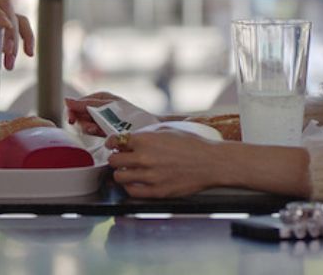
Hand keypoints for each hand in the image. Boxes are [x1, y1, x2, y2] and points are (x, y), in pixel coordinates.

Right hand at [64, 92, 134, 135]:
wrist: (146, 128)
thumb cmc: (129, 113)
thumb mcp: (105, 106)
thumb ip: (86, 104)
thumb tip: (66, 100)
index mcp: (99, 97)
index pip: (77, 103)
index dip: (72, 112)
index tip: (72, 120)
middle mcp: (98, 108)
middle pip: (80, 115)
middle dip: (83, 122)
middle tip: (90, 127)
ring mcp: (101, 119)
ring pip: (85, 124)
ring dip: (89, 128)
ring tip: (97, 130)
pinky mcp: (104, 130)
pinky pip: (93, 131)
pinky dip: (95, 133)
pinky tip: (100, 133)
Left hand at [105, 130, 229, 197]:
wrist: (210, 163)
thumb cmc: (192, 145)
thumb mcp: (167, 130)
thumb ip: (146, 134)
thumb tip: (131, 139)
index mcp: (146, 140)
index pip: (115, 141)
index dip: (112, 143)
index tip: (112, 145)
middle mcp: (145, 158)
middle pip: (114, 161)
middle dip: (116, 158)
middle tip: (121, 158)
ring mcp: (150, 177)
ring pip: (119, 177)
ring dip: (121, 173)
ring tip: (128, 171)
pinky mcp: (157, 192)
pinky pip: (131, 191)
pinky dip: (130, 186)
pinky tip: (136, 182)